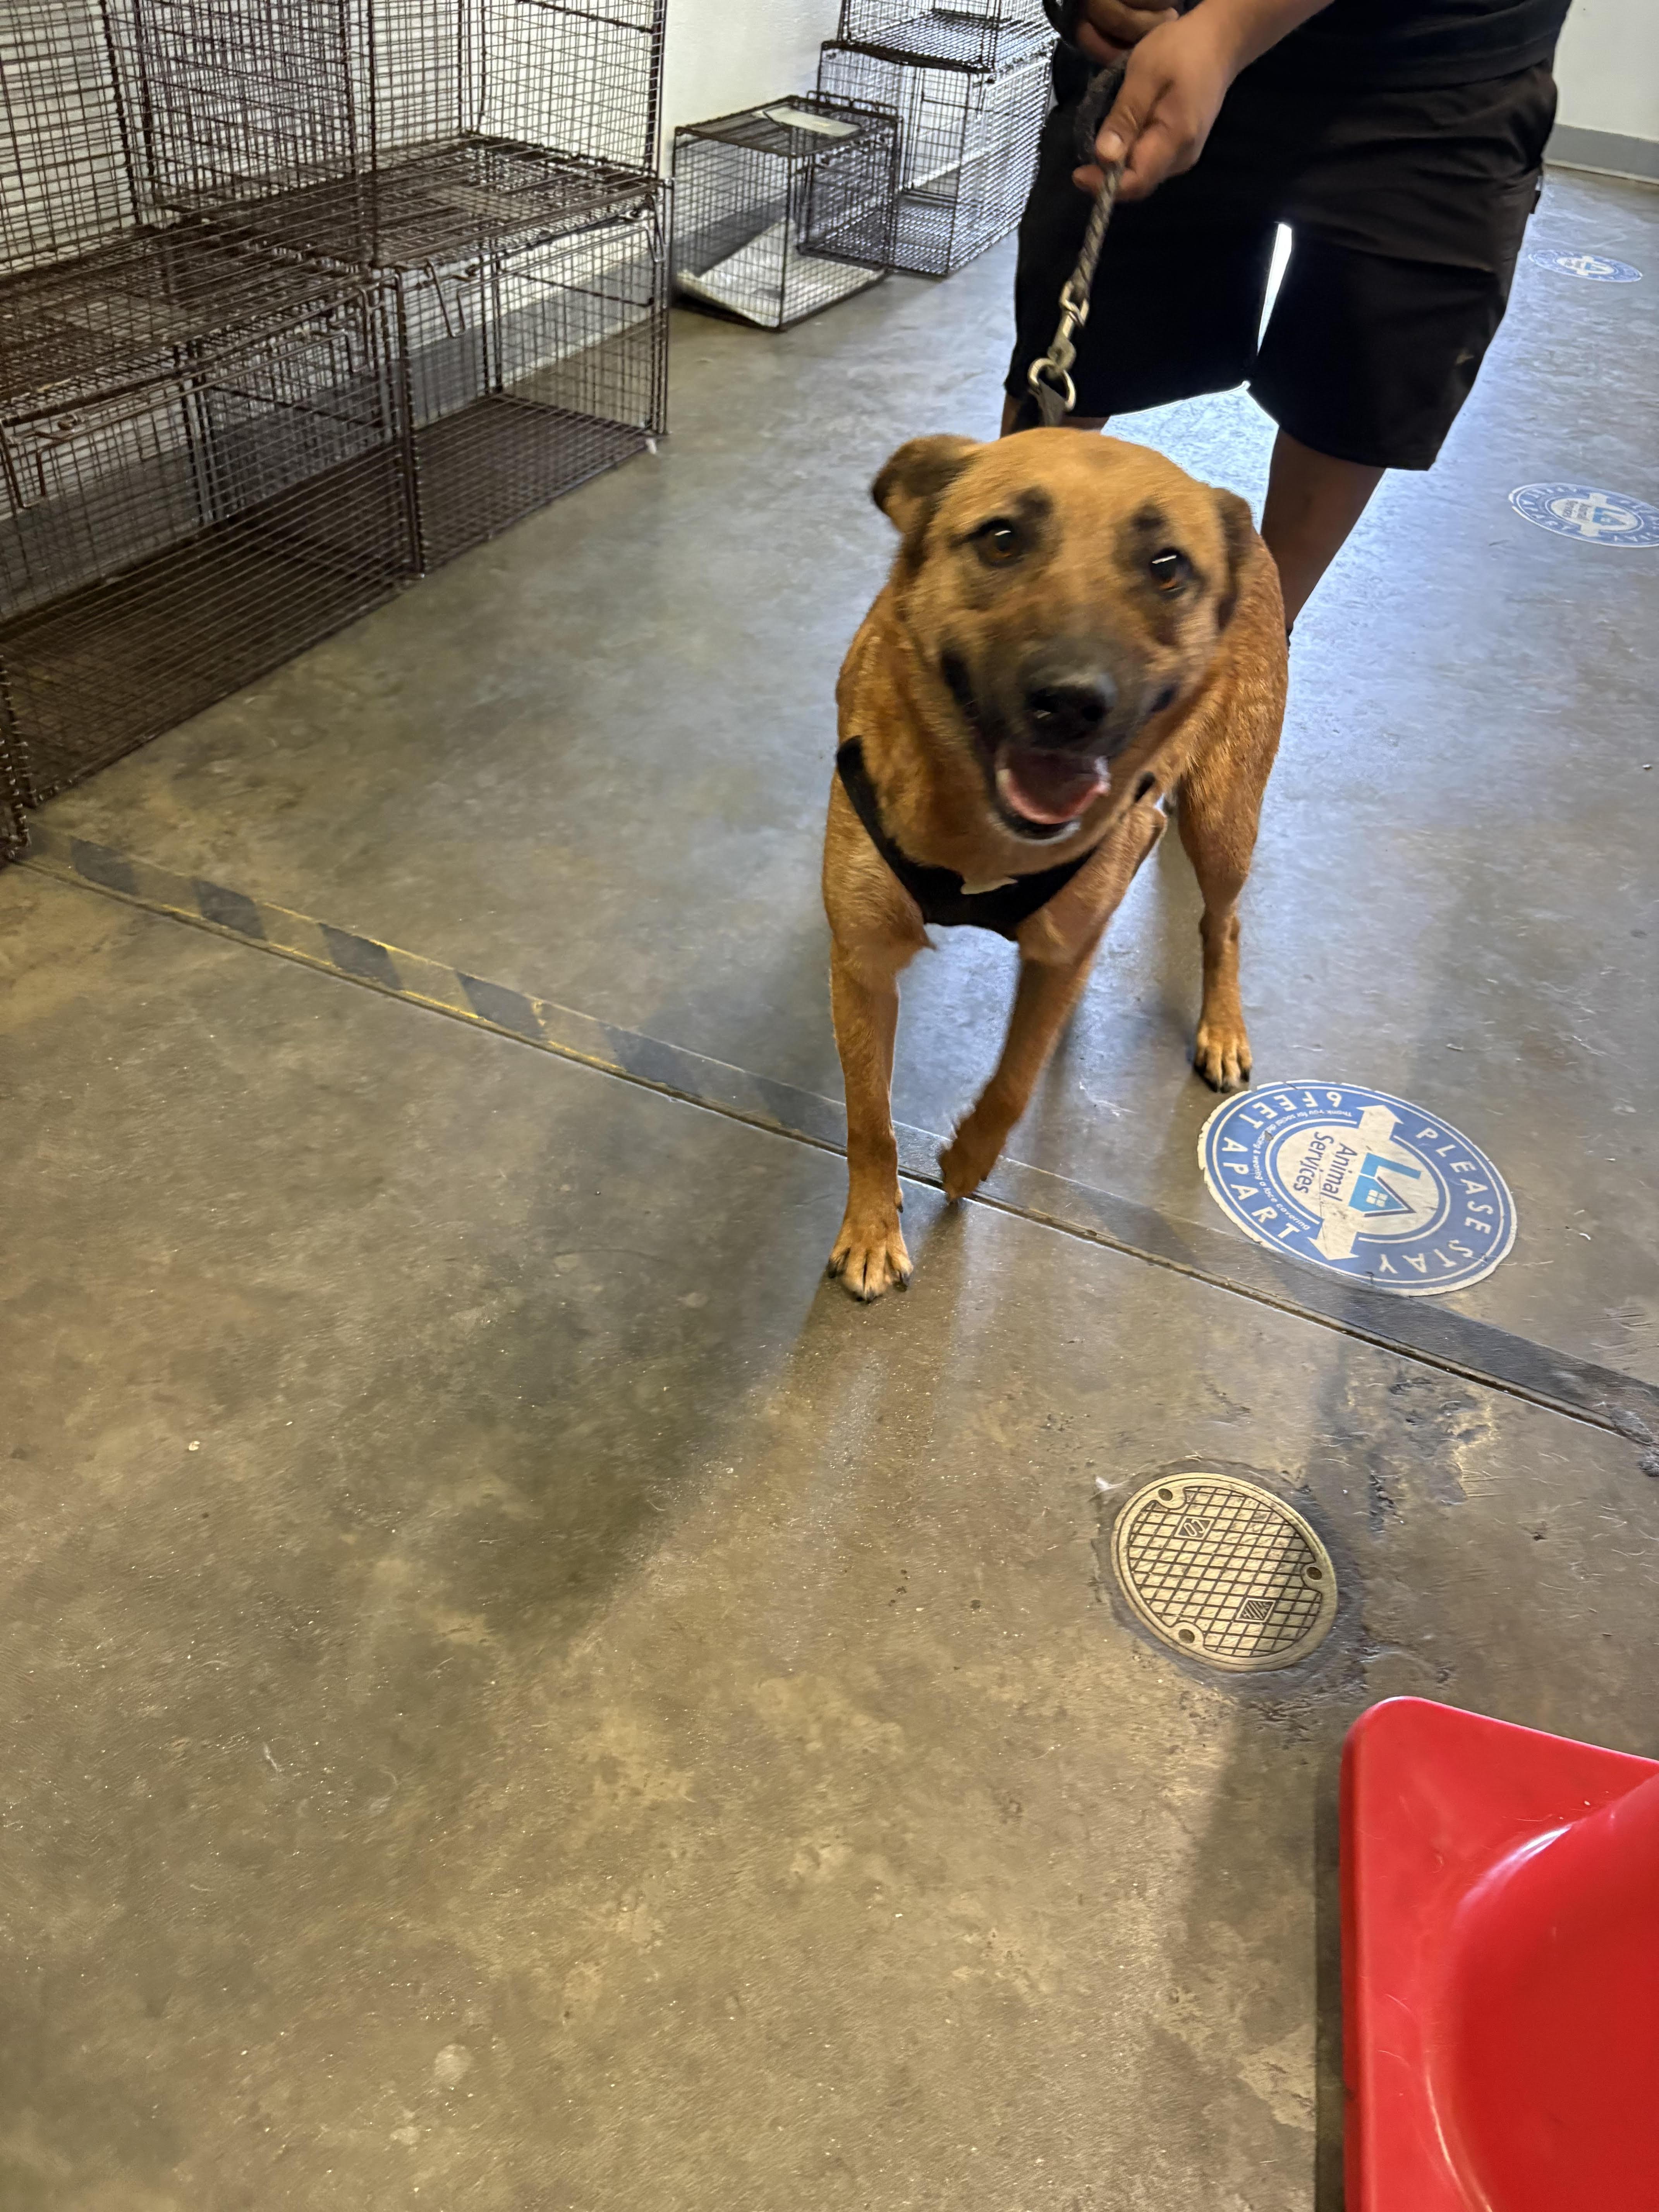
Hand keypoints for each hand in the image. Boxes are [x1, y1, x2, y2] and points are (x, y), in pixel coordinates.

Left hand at [1073, 8, 1240, 199]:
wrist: (1220, 42)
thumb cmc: (1182, 51)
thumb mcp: (1145, 75)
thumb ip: (1126, 117)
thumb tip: (1104, 157)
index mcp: (1175, 140)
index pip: (1136, 182)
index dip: (1104, 185)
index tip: (1078, 174)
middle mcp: (1182, 158)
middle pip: (1138, 183)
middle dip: (1108, 178)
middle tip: (1082, 162)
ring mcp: (1184, 155)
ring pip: (1143, 174)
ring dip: (1118, 168)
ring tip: (1102, 146)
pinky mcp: (1182, 149)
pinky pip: (1150, 163)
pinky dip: (1130, 158)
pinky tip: (1121, 139)